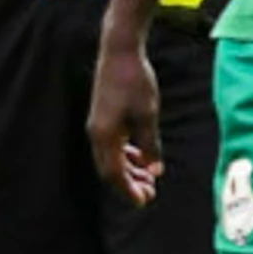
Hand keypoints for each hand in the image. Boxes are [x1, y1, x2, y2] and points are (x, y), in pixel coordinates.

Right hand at [88, 33, 163, 204]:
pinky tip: (141, 156)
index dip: (128, 191)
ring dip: (129, 171)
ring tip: (149, 177)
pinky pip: (112, 145)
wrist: (119, 52)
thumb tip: (155, 171)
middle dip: (129, 185)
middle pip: (109, 170)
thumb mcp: (148, 115)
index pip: (114, 174)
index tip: (144, 202)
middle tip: (150, 194)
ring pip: (111, 159)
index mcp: (105, 136)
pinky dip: (126, 155)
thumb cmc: (135, 81)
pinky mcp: (103, 117)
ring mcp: (98, 125)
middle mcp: (97, 134)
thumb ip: (151, 145)